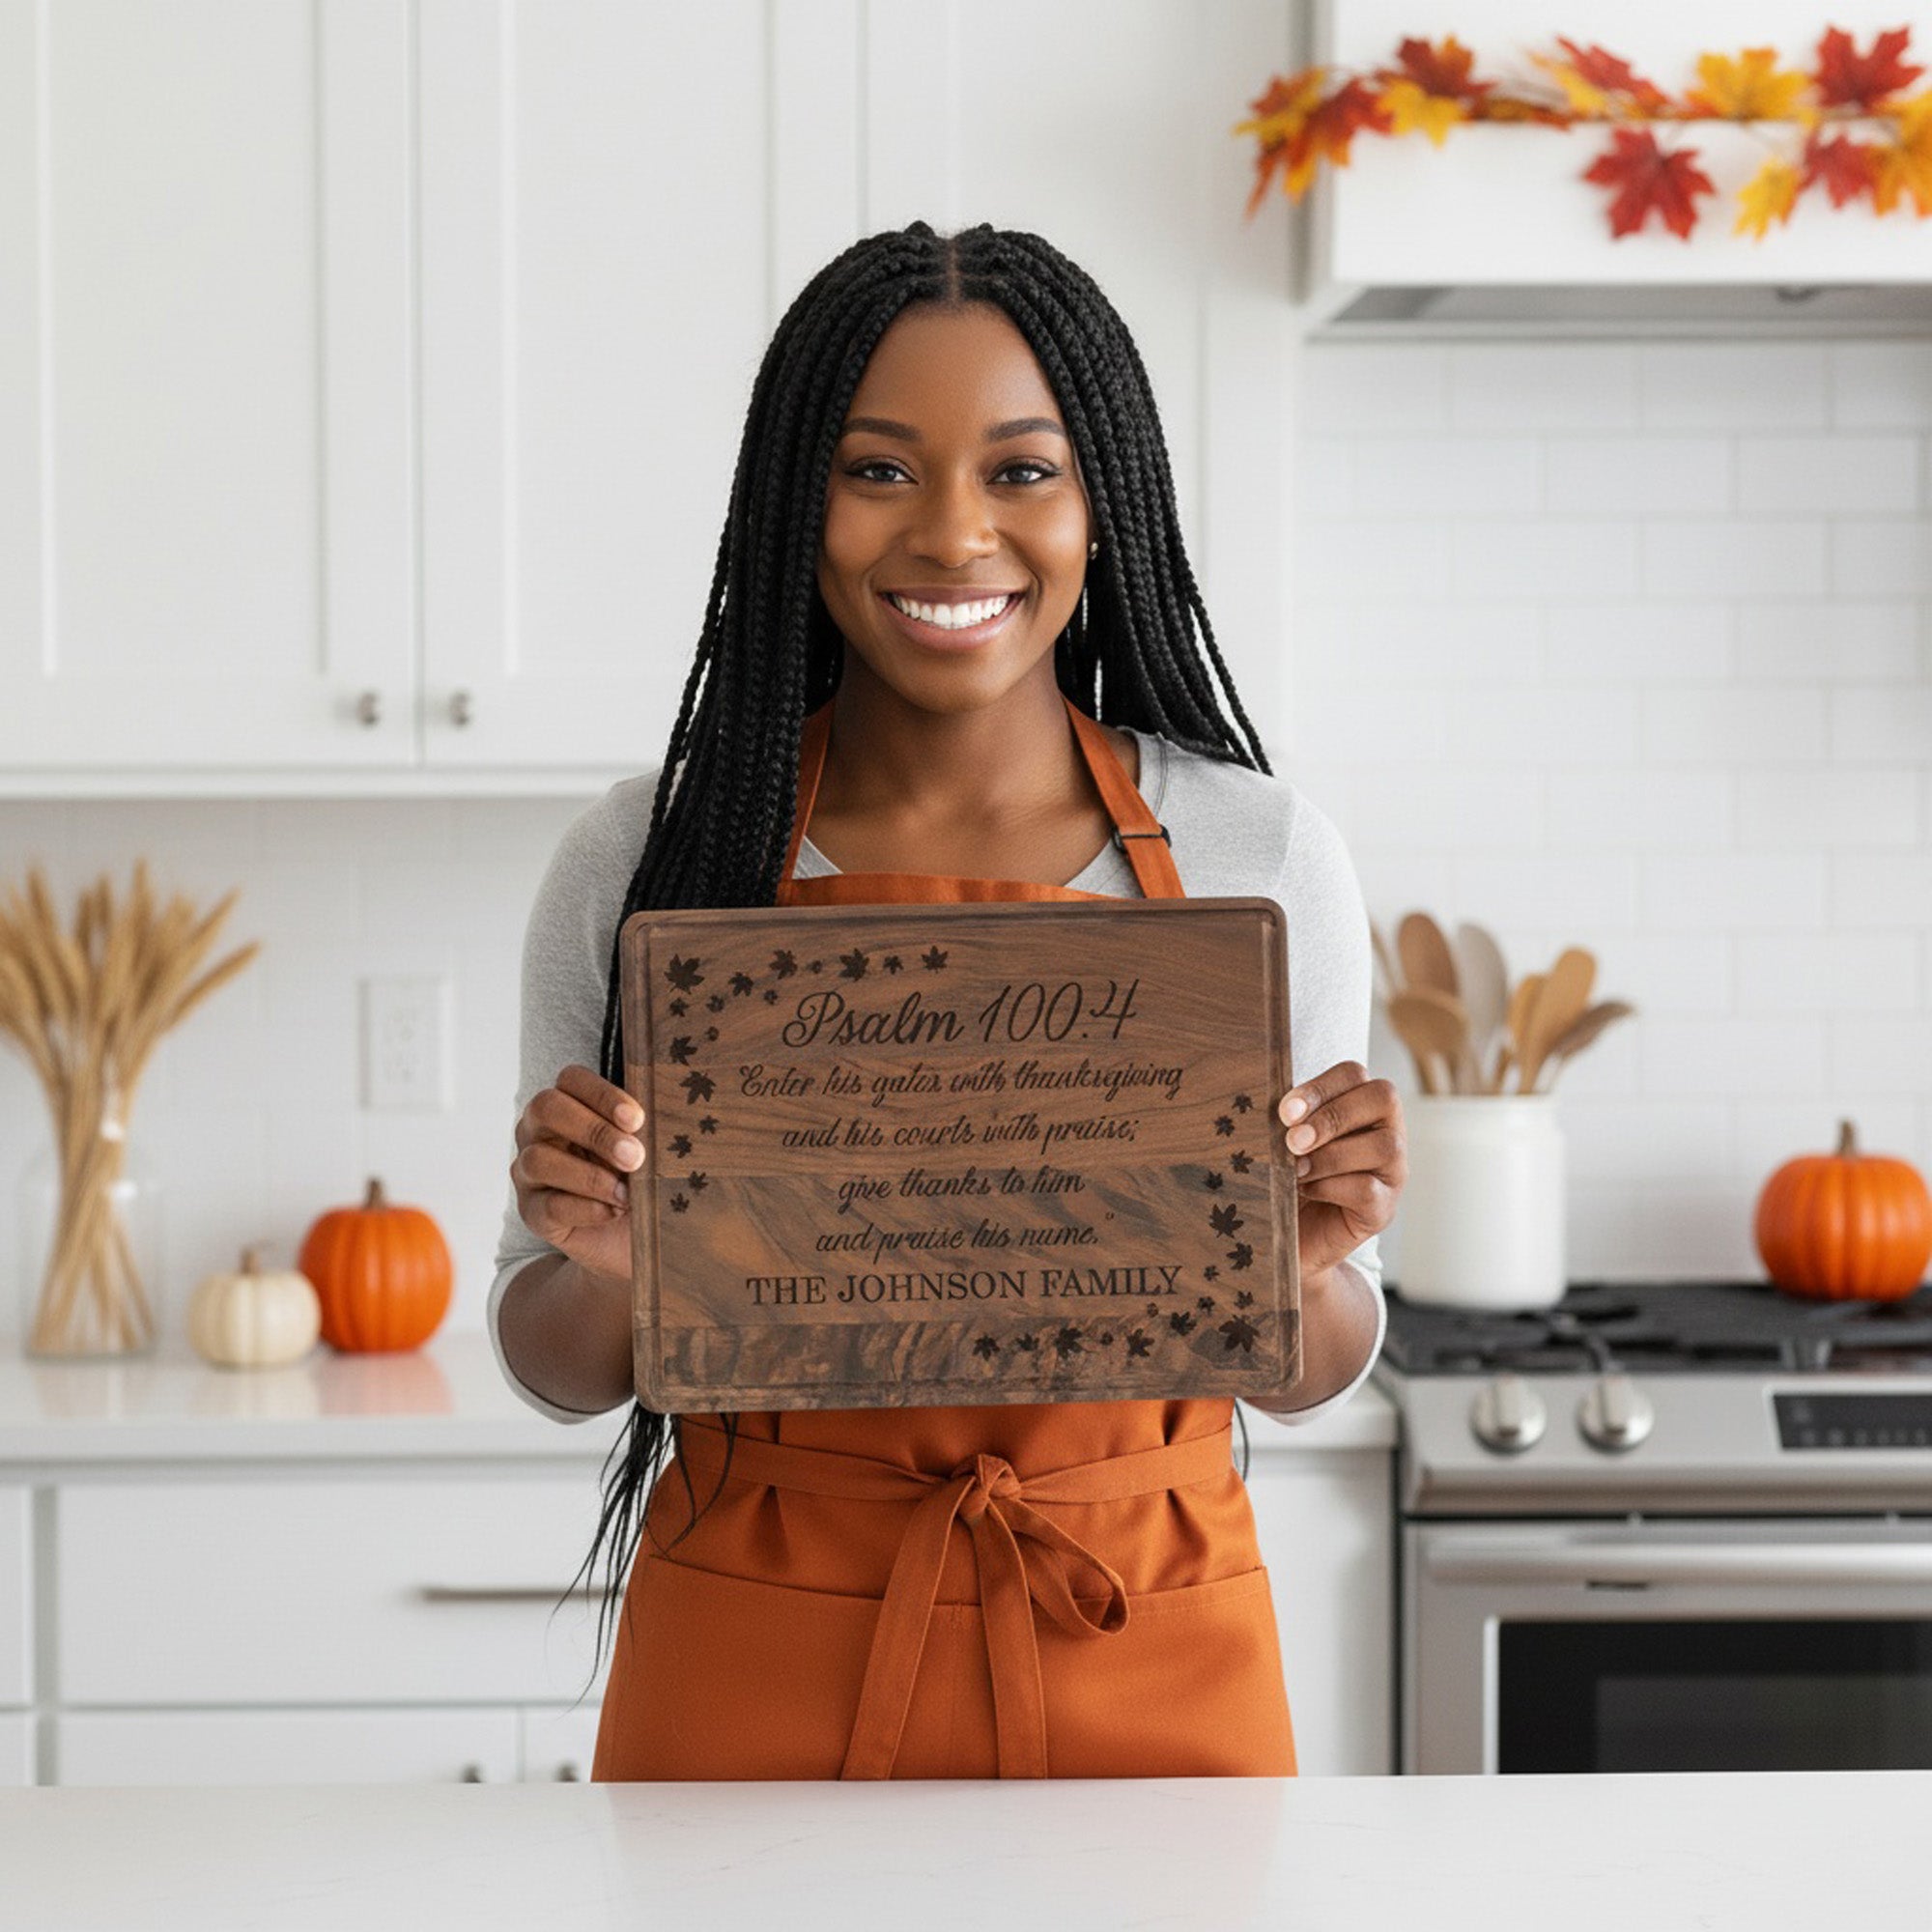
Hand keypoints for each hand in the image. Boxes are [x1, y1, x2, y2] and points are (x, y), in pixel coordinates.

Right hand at [511, 1063, 643, 1288]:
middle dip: (594, 1130)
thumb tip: (667, 1114)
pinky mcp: (532, 1212)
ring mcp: (529, 1172)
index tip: (637, 1119)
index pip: (570, 1079)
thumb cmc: (638, 1180)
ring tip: (627, 1194)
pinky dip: (585, 1208)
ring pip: (539, 1159)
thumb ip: (647, 1130)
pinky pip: (548, 1205)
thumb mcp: (647, 1150)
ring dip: (589, 1176)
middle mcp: (539, 1131)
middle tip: (634, 1156)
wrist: (629, 1238)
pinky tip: (612, 1211)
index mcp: (568, 1104)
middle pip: (546, 1108)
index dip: (602, 1094)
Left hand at [1279, 1062, 1404, 1280]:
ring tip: (1295, 1170)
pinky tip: (1306, 1190)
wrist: (1287, 1238)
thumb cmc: (1286, 1178)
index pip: (1355, 1074)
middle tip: (1292, 1140)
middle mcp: (1386, 1132)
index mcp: (1359, 1105)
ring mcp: (1392, 1171)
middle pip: (1382, 1098)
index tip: (1286, 1111)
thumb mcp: (1283, 1141)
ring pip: (1383, 1146)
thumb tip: (1272, 1103)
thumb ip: (1286, 1119)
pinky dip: (1331, 1187)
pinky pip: (1368, 1189)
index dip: (1321, 1086)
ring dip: (1331, 1155)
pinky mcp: (1384, 1209)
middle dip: (1332, 1116)